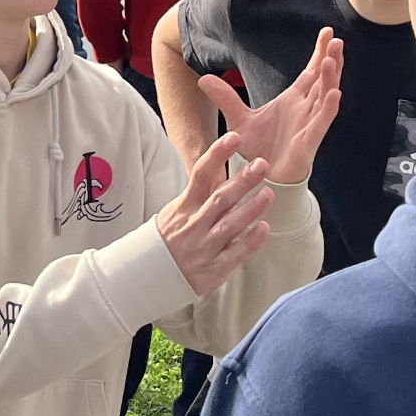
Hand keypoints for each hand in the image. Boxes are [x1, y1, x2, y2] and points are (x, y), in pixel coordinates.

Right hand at [155, 131, 277, 297]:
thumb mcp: (174, 213)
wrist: (147, 278)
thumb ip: (198, 196)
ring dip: (251, 209)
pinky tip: (264, 228)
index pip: (200, 175)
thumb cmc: (167, 241)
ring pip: (230, 225)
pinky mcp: (213, 269)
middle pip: (220, 198)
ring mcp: (203, 247)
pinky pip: (235, 253)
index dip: (217, 154)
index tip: (234, 138)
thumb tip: (219, 170)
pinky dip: (250, 241)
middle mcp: (193, 225)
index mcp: (183, 207)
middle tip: (262, 164)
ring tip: (269, 194)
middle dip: (242, 181)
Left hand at [198, 29, 342, 185]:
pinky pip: (322, 122)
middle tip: (336, 38)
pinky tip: (335, 92)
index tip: (327, 31)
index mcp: (294, 100)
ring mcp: (309, 124)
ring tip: (333, 58)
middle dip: (331, 59)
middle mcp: (305, 109)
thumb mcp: (237, 119)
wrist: (260, 178)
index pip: (311, 71)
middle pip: (323, 79)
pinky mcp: (309, 141)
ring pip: (326, 96)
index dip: (320, 53)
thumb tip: (203, 78)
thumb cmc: (257, 150)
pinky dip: (329, 107)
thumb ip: (224, 98)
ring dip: (331, 78)